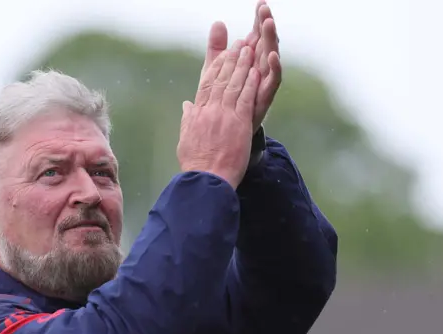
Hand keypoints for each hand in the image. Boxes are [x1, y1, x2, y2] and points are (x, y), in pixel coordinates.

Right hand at [177, 46, 258, 188]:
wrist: (206, 180)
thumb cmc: (196, 164)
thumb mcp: (186, 139)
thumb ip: (188, 120)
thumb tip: (186, 105)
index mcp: (197, 114)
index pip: (206, 84)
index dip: (216, 68)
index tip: (222, 55)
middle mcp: (209, 111)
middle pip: (221, 79)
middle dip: (231, 60)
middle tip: (239, 45)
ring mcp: (224, 116)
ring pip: (234, 85)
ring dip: (242, 65)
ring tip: (248, 50)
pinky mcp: (239, 123)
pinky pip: (245, 98)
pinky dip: (250, 83)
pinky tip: (255, 71)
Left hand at [200, 0, 281, 132]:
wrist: (223, 135)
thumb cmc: (222, 102)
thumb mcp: (215, 71)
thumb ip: (217, 48)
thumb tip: (218, 22)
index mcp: (249, 61)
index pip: (256, 36)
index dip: (258, 20)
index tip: (260, 2)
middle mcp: (259, 69)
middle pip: (265, 43)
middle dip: (266, 25)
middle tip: (265, 8)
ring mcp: (263, 83)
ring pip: (271, 58)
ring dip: (271, 40)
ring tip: (268, 24)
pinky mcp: (264, 97)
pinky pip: (273, 82)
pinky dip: (274, 68)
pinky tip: (272, 55)